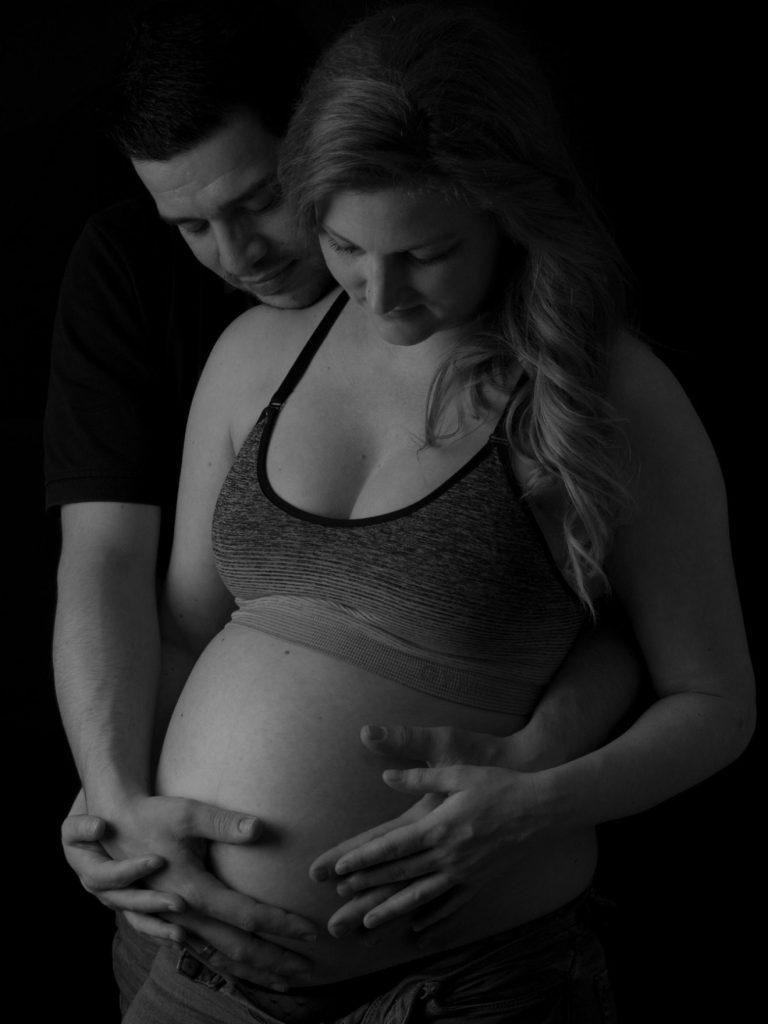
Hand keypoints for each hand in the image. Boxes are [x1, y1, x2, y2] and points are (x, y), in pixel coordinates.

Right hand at [62, 811, 182, 928]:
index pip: (106, 876)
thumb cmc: (92, 816)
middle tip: (179, 903)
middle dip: (151, 903)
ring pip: (137, 917)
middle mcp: (102, 889)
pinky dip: (164, 927)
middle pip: (124, 902)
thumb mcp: (80, 821)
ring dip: (159, 926)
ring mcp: (119, 897)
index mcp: (88, 869)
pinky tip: (185, 936)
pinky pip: (149, 919)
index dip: (130, 870)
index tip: (158, 860)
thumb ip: (82, 826)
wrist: (103, 822)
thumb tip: (98, 828)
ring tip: (182, 935)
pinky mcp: (135, 900)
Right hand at [63, 795, 318, 983]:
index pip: (248, 916)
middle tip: (309, 969)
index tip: (312, 932)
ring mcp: (174, 923)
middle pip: (237, 948)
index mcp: (193, 890)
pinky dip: (226, 966)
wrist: (110, 827)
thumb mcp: (188, 813)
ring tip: (284, 979)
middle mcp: (184, 915)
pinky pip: (202, 953)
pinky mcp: (168, 923)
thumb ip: (225, 823)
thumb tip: (259, 828)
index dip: (282, 924)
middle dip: (275, 960)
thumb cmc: (152, 815)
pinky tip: (241, 970)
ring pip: (219, 957)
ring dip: (253, 970)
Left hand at [309, 725, 549, 945]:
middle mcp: (448, 855)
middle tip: (340, 897)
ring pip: (421, 897)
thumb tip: (386, 775)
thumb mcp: (458, 773)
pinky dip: (434, 919)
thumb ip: (419, 778)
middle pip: (400, 873)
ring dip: (392, 910)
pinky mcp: (479, 882)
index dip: (364, 857)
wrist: (540, 809)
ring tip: (368, 923)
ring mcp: (464, 873)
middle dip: (368, 886)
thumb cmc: (498, 785)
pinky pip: (452, 905)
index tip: (340, 867)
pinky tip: (419, 929)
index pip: (392, 846)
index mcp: (439, 827)